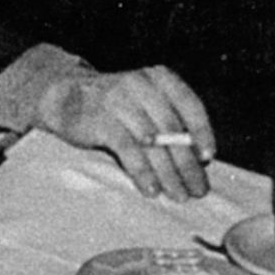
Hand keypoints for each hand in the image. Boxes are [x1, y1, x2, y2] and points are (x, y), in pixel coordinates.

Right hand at [0, 50, 215, 200]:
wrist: (66, 97)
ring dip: (169, 173)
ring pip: (153, 143)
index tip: (208, 158)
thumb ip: (168, 123)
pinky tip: (151, 189)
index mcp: (159, 78)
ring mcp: (120, 100)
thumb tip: (198, 160)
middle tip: (198, 189)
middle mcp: (141, 84)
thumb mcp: (145, 104)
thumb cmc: (115, 107)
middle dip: (188, 163)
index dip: (202, 132)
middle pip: (173, 129)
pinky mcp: (101, 119)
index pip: (189, 104)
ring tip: (178, 195)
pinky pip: (128, 149)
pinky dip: (142, 172)